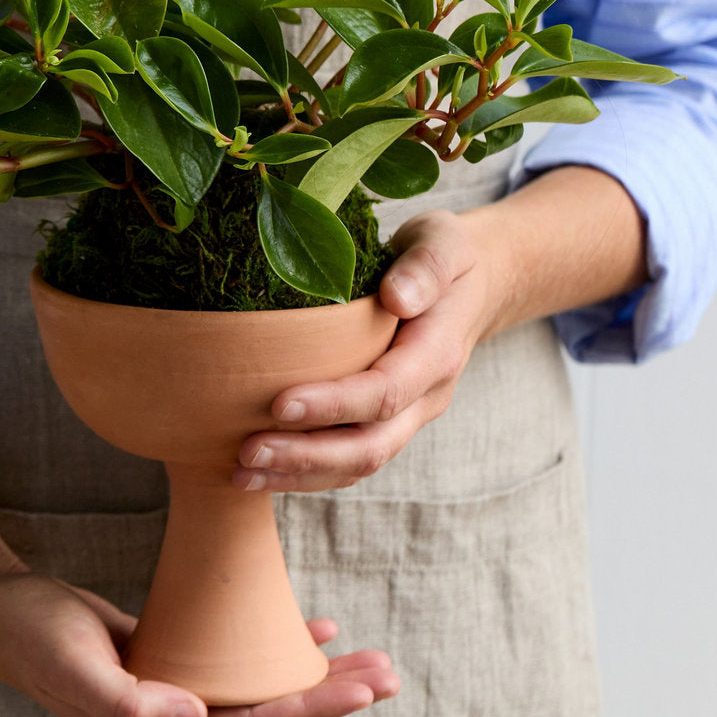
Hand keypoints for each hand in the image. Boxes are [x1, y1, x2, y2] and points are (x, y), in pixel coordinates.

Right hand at [0, 569, 397, 716]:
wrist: (0, 611)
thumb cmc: (36, 639)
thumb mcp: (76, 669)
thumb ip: (131, 705)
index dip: (308, 705)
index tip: (361, 687)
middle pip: (267, 708)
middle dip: (329, 691)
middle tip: (387, 673)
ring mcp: (174, 691)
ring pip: (258, 681)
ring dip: (311, 670)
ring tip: (365, 657)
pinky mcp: (171, 658)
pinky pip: (234, 654)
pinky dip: (272, 640)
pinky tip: (309, 628)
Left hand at [234, 209, 492, 492]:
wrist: (476, 284)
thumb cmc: (448, 255)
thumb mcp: (444, 242)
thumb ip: (425, 267)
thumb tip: (397, 297)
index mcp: (437, 354)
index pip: (385, 392)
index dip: (333, 404)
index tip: (280, 403)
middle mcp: (425, 396)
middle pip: (369, 446)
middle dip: (306, 457)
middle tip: (247, 453)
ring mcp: (408, 416)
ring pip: (357, 464)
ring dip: (298, 474)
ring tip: (240, 474)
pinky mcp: (386, 421)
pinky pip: (348, 460)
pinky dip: (304, 471)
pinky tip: (259, 471)